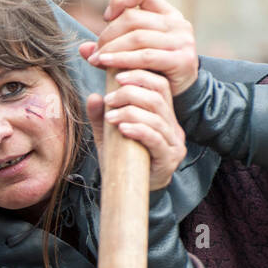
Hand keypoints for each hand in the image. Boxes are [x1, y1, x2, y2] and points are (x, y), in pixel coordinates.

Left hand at [79, 0, 198, 95]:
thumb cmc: (154, 69)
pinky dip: (124, 61)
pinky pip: (146, 57)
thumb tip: (82, 48)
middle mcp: (177, 23)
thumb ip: (111, 48)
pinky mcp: (182, 60)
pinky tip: (109, 68)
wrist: (183, 93)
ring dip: (112, 49)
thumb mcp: (134, 53)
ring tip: (96, 60)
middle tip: (95, 51)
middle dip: (108, 34)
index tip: (106, 17)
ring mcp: (182, 41)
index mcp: (168, 14)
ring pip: (137, 38)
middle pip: (133, 18)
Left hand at [86, 69, 185, 189]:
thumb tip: (93, 96)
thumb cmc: (122, 160)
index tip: (116, 77)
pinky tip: (122, 128)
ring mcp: (174, 143)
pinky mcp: (169, 159)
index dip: (140, 76)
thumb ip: (101, 117)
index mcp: (163, 116)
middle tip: (109, 99)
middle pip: (158, 97)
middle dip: (130, 94)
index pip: (159, 85)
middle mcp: (173, 127)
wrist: (130, 191)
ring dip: (130, 112)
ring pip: (156, 117)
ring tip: (110, 116)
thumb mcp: (107, 135)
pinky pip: (155, 139)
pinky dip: (138, 130)